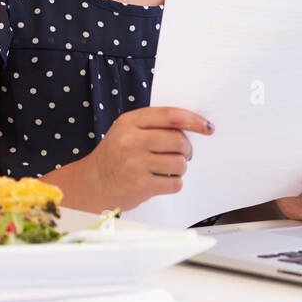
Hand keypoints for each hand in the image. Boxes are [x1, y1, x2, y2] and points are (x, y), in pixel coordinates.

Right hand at [80, 106, 213, 211]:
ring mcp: (135, 164)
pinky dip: (175, 183)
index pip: (171, 116)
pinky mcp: (141, 186)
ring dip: (181, 167)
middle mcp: (131, 140)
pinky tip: (163, 180)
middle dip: (187, 149)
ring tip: (169, 168)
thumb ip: (154, 124)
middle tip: (184, 154)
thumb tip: (193, 126)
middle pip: (178, 141)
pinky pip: (175, 183)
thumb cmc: (116, 154)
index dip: (194, 120)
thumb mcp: (127, 129)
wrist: (93, 183)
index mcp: (130, 121)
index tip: (207, 127)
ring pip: (179, 163)